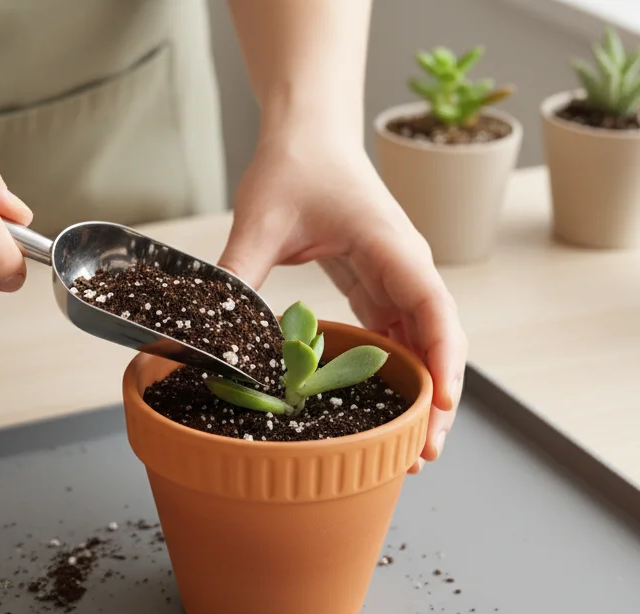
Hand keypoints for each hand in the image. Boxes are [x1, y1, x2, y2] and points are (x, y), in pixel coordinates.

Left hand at [218, 134, 466, 464]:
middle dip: (437, 397)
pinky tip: (385, 410)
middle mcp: (406, 266)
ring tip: (409, 448)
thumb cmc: (294, 164)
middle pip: (438, 339)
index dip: (442, 360)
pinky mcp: (378, 285)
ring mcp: (396, 277)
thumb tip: (196, 332)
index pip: (432, 308)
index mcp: (391, 246)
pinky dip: (396, 372)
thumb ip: (235, 276)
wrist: (308, 132)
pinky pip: (396, 336)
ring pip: (422, 343)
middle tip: (422, 454)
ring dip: (420, 391)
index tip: (441, 406)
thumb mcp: (260, 220)